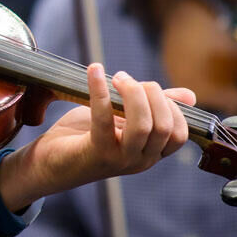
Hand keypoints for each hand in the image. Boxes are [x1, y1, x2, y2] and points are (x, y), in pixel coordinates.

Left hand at [0, 64, 192, 208]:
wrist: (47, 164)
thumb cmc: (84, 137)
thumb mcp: (122, 118)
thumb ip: (151, 107)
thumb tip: (189, 96)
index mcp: (150, 153)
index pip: (179, 133)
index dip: (170, 106)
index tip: (146, 87)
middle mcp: (140, 160)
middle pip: (164, 127)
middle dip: (150, 94)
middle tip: (125, 79)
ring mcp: (120, 160)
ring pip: (144, 126)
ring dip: (132, 94)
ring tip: (117, 78)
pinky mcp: (96, 154)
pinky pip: (104, 119)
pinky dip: (99, 91)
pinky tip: (94, 71)